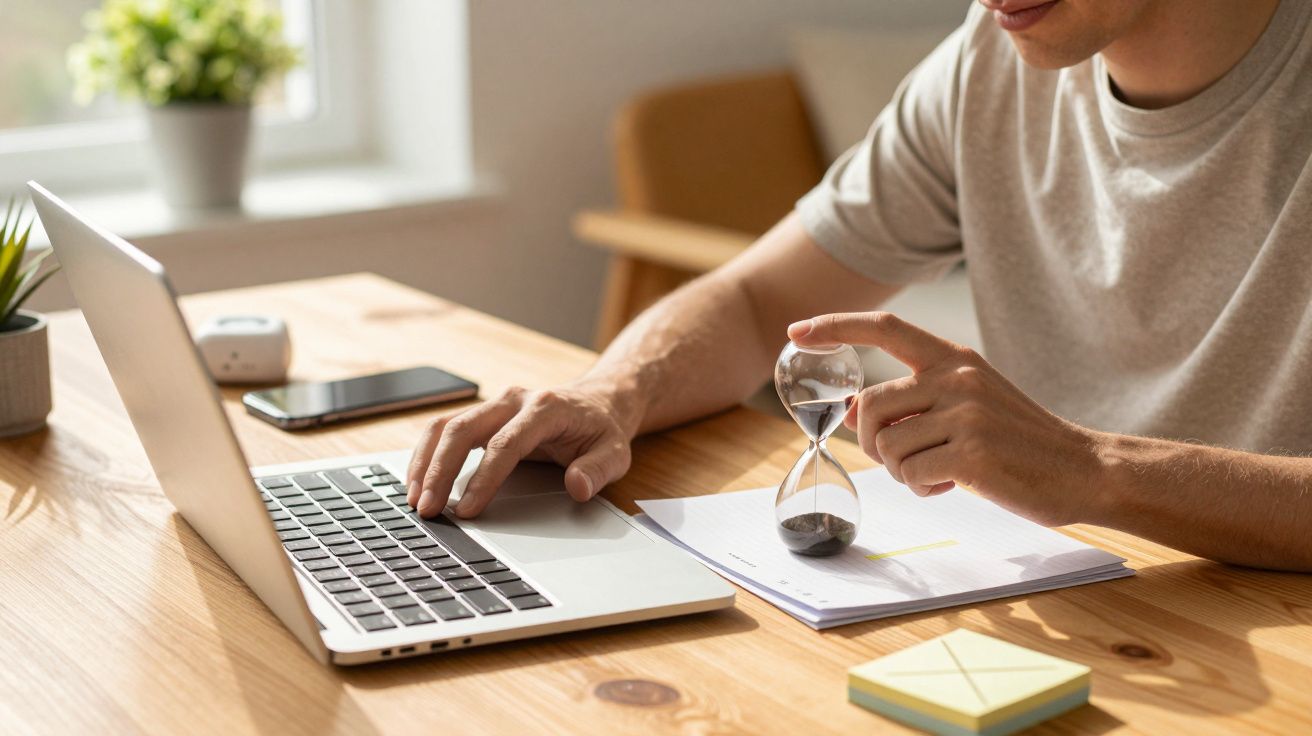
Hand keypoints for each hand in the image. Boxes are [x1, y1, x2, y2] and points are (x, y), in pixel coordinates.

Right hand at [405, 382, 635, 518]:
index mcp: (545, 408)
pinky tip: (418, 482)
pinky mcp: (483, 414)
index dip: (483, 479)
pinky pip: (445, 430)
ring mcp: (494, 404)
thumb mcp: (615, 452)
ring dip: (425, 463)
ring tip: (414, 499)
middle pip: (463, 429)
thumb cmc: (602, 430)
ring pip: (446, 426)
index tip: (468, 510)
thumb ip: (597, 470)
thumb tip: (577, 487)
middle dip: (440, 471)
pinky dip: (427, 456)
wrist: (597, 402)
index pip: (505, 444)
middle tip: (427, 509)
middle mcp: (513, 399)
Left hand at [788, 312, 1106, 526]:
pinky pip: (910, 474)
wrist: (1085, 470)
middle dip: (871, 441)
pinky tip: (953, 485)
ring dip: (900, 470)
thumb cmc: (1019, 441)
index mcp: (954, 359)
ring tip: (938, 472)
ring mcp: (964, 414)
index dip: (835, 326)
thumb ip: (912, 403)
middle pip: (868, 405)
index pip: (885, 328)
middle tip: (903, 459)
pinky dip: (922, 488)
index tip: (795, 331)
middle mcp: (956, 378)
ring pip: (886, 444)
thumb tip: (849, 410)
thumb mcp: (966, 406)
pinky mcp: (971, 453)